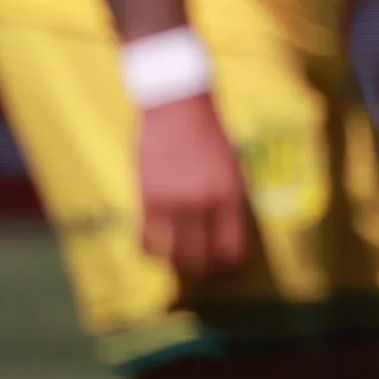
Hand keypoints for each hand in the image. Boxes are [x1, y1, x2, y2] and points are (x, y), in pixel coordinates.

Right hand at [137, 95, 250, 277]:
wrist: (177, 105)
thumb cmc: (208, 134)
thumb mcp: (232, 166)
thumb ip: (228, 200)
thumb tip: (224, 234)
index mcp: (232, 194)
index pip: (232, 248)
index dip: (229, 265)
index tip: (226, 270)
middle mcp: (205, 202)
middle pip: (203, 258)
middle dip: (205, 271)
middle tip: (202, 272)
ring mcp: (175, 201)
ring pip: (174, 255)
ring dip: (176, 266)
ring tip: (177, 265)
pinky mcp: (148, 197)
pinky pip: (146, 240)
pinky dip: (148, 252)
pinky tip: (152, 252)